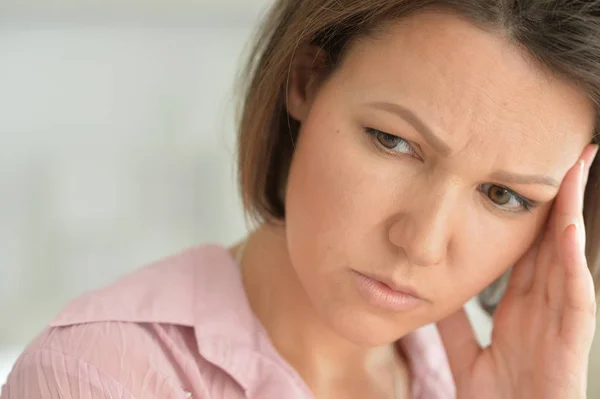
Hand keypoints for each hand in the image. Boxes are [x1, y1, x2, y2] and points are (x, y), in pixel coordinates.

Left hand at [437, 144, 598, 398]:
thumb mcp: (469, 354)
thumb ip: (456, 324)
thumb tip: (432, 293)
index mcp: (521, 308)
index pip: (528, 249)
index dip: (530, 213)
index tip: (520, 177)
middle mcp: (544, 307)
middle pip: (552, 241)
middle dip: (558, 198)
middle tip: (563, 152)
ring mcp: (560, 321)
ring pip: (568, 257)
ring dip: (572, 214)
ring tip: (574, 168)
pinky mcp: (570, 342)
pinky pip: (576, 296)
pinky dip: (575, 263)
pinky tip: (569, 230)